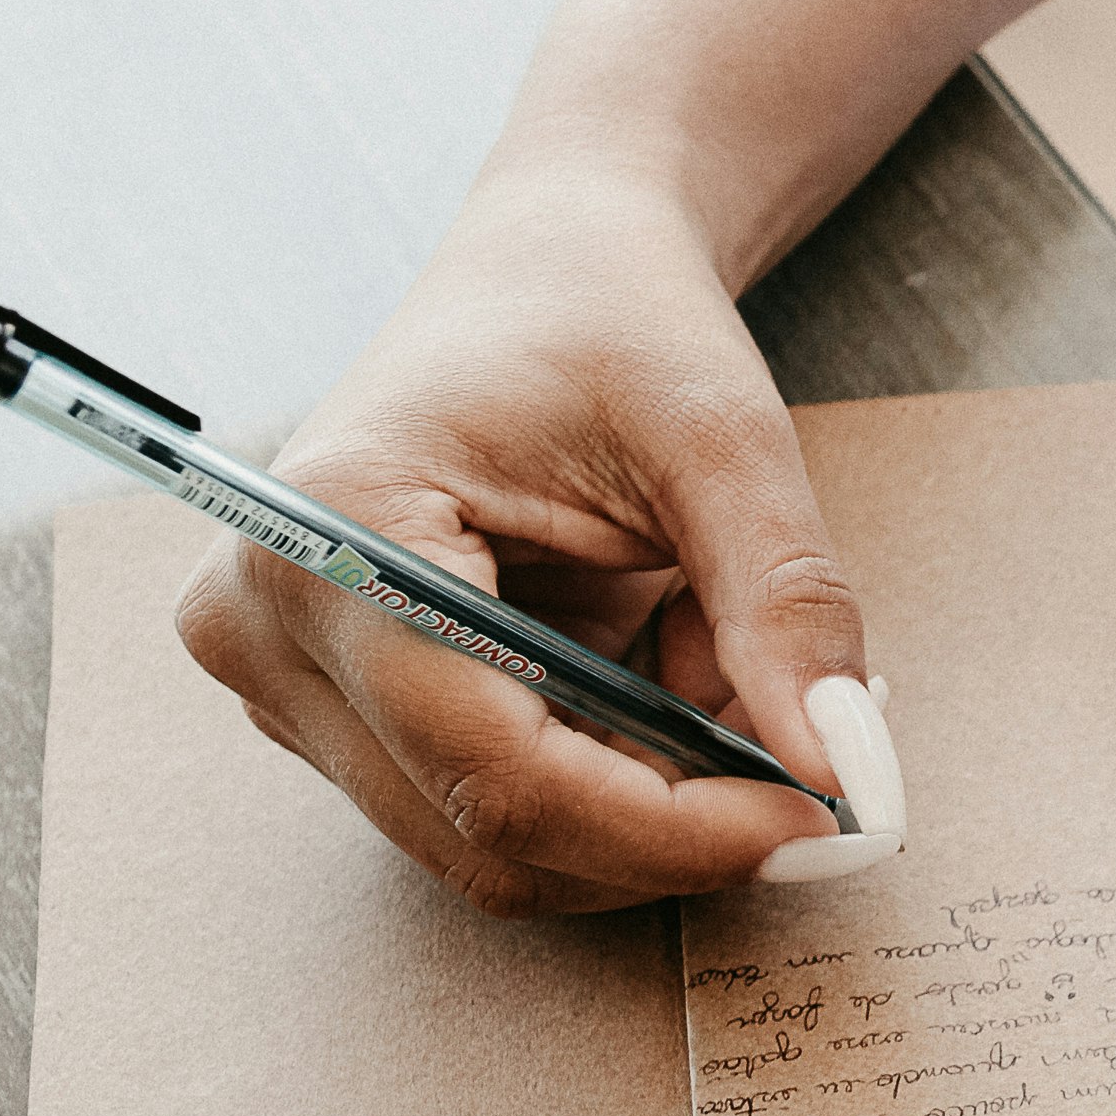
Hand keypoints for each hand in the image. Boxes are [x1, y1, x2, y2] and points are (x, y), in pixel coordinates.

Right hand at [174, 162, 897, 914]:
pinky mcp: (341, 711)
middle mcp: (269, 623)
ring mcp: (290, 678)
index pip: (503, 771)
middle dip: (675, 831)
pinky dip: (618, 788)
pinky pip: (499, 810)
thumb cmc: (614, 320)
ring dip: (649, 808)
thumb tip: (846, 774)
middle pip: (495, 833)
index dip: (676, 830)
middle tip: (823, 786)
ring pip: (503, 845)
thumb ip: (785, 607)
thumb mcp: (724, 440)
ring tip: (726, 675)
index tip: (821, 824)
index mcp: (332, 536)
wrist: (548, 270)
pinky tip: (670, 684)